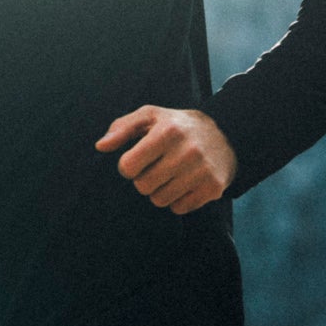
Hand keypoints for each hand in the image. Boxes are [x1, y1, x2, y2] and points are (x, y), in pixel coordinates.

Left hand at [95, 106, 236, 214]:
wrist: (224, 135)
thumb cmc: (176, 126)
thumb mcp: (150, 116)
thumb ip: (121, 128)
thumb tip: (100, 146)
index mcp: (168, 131)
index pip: (129, 166)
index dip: (128, 165)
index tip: (138, 159)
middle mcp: (188, 151)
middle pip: (143, 186)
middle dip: (144, 179)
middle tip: (156, 167)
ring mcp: (202, 171)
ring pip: (160, 200)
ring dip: (159, 191)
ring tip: (170, 174)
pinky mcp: (213, 188)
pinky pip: (179, 208)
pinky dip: (177, 200)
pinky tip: (184, 183)